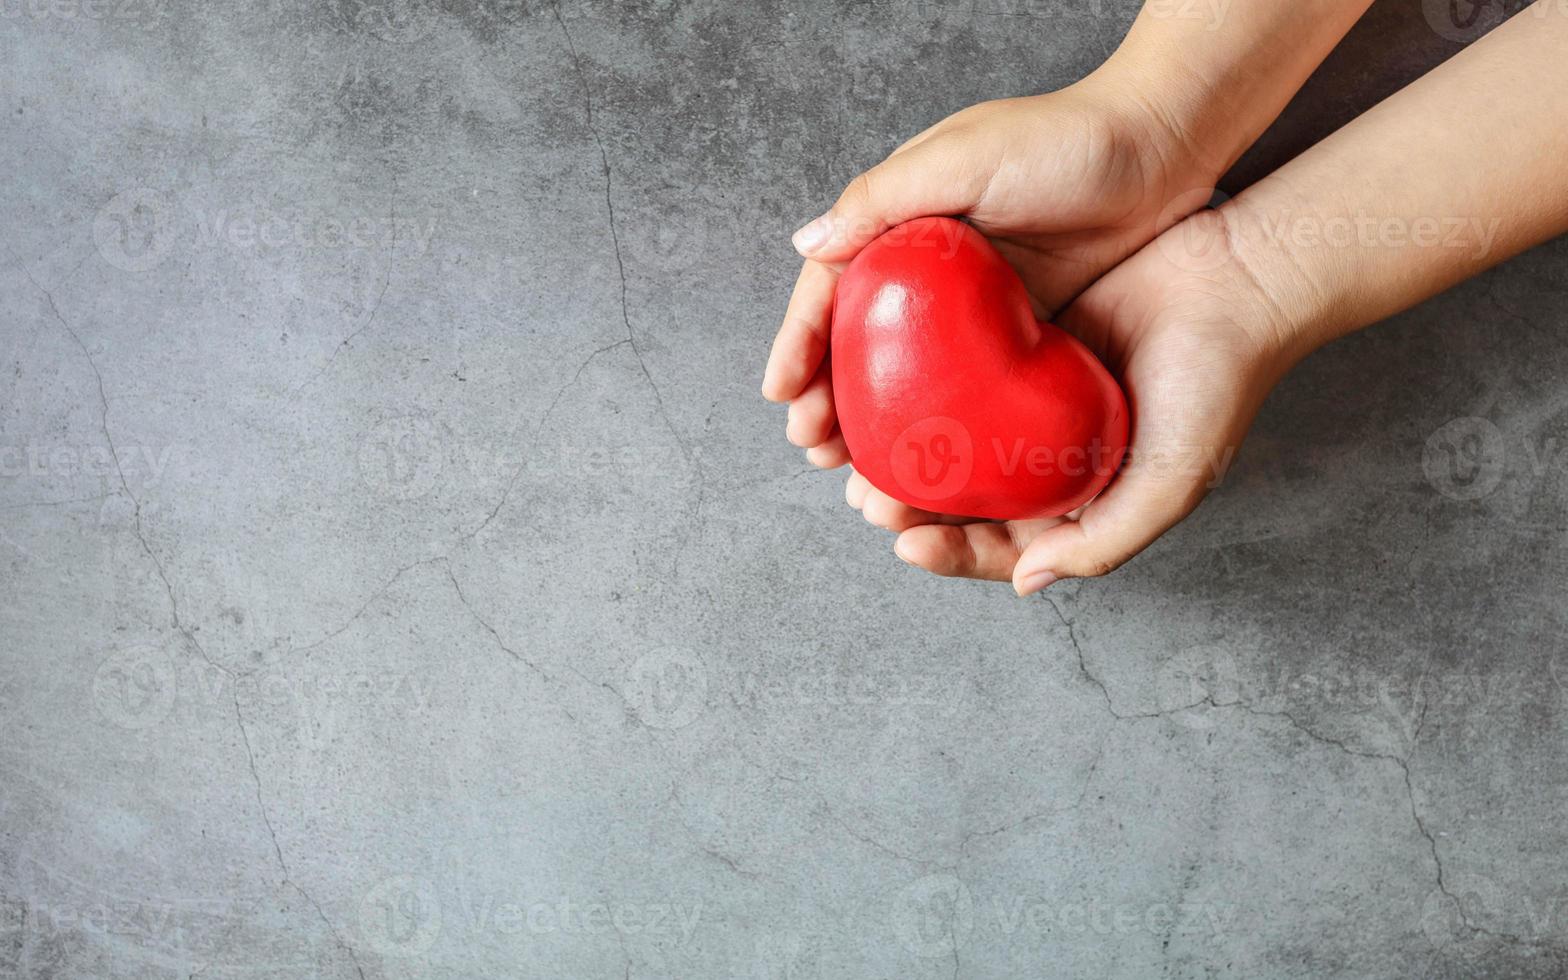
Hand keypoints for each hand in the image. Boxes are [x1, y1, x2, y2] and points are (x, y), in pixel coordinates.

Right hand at [761, 71, 1227, 469]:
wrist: (1165, 148)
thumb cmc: (1066, 138)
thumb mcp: (965, 156)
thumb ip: (884, 197)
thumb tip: (806, 245)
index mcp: (901, 222)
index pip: (831, 288)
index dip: (800, 341)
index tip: (783, 395)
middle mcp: (927, 267)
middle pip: (859, 345)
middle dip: (829, 400)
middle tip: (818, 451)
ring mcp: (973, 305)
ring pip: (908, 377)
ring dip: (878, 426)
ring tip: (860, 473)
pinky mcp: (1019, 330)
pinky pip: (967, 388)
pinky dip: (941, 426)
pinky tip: (930, 462)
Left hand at [865, 208, 1295, 592]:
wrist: (1235, 279)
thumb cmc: (1216, 383)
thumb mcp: (1171, 480)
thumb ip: (1104, 541)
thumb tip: (1026, 580)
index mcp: (1083, 503)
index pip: (1006, 546)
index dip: (955, 554)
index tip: (909, 544)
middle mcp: (1052, 460)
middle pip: (967, 500)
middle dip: (914, 509)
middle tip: (870, 501)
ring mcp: (1033, 404)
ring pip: (955, 442)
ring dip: (907, 456)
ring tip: (862, 460)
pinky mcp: (1023, 347)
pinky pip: (962, 375)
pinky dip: (925, 389)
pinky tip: (888, 391)